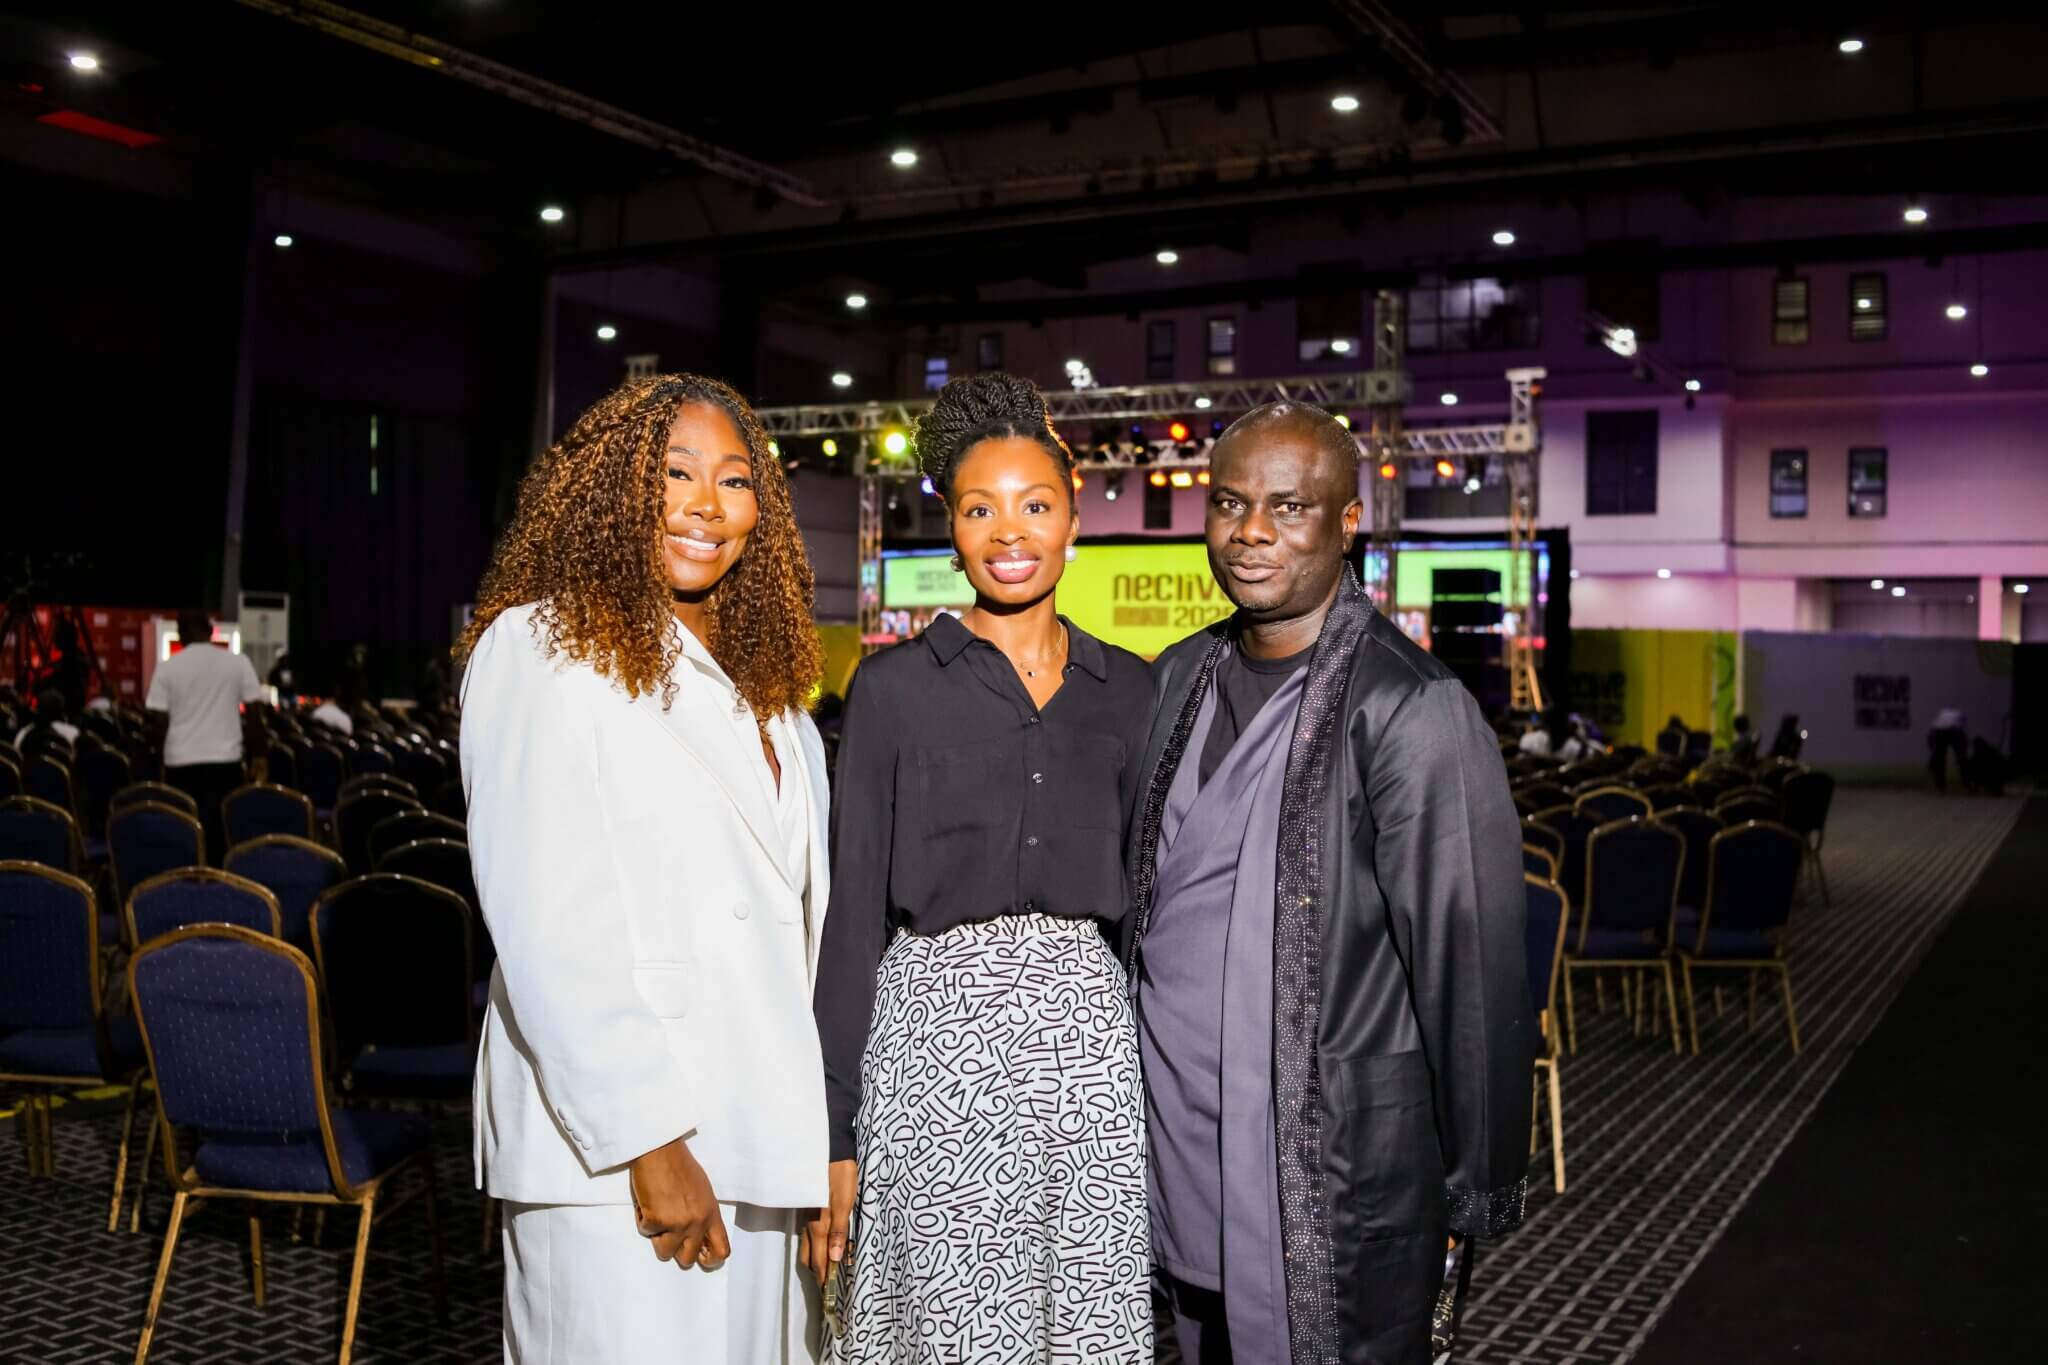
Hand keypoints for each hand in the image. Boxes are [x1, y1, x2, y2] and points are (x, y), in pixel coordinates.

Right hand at [627, 1137, 727, 1270]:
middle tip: (668, 1233)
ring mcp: (677, 1223)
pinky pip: (646, 1232)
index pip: (722, 1251)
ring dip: (657, 1237)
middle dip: (675, 1250)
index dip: (709, 1260)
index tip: (698, 1256)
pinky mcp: (656, 1220)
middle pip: (688, 1259)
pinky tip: (646, 1202)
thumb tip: (697, 1237)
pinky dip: (642, 1219)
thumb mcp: (703, 1192)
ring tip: (656, 1214)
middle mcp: (697, 1222)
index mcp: (711, 1214)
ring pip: (664, 1252)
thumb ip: (702, 1215)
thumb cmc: (680, 1166)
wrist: (661, 1150)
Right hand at [802, 1159, 857, 1284]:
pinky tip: (822, 1244)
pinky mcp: (806, 1207)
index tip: (828, 1294)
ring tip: (826, 1269)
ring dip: (815, 1258)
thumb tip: (834, 1259)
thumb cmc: (840, 1172)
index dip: (824, 1277)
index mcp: (820, 1223)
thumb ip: (840, 1229)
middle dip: (818, 1272)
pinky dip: (813, 1244)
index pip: (820, 1259)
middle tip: (828, 1285)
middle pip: (809, 1256)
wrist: (827, 1146)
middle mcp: (809, 1223)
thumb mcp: (846, 1200)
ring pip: (806, 1245)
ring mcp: (805, 1214)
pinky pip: (806, 1232)